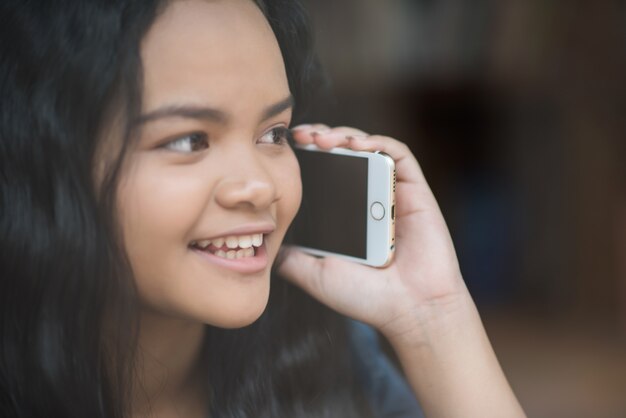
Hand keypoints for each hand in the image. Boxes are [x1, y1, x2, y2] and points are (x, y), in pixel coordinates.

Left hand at [279, 125, 525, 417]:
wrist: (410, 311)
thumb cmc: (367, 297)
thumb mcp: (316, 275)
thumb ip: (292, 259)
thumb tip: (268, 245)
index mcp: (346, 216)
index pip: (324, 175)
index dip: (305, 158)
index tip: (284, 150)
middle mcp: (367, 201)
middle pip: (344, 155)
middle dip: (320, 139)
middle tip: (300, 137)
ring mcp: (390, 193)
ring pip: (369, 148)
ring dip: (344, 135)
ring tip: (321, 138)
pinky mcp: (415, 191)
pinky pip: (399, 155)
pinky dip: (378, 142)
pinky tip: (356, 144)